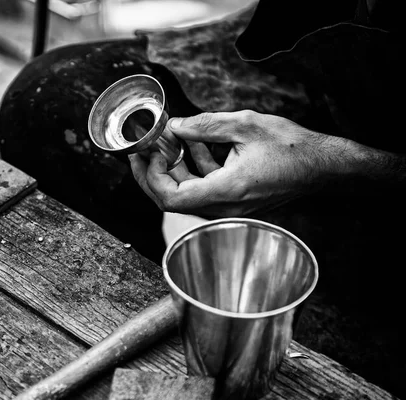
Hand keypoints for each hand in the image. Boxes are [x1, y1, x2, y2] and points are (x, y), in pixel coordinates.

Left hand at [129, 110, 348, 217]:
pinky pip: (204, 189)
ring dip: (174, 167)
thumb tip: (173, 127)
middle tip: (144, 147)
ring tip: (169, 139)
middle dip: (154, 171)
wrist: (323, 167)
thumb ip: (203, 125)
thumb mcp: (244, 125)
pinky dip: (194, 169)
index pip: (170, 198)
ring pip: (187, 193)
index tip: (146, 152)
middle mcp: (225, 206)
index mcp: (225, 191)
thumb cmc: (291, 148)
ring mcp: (230, 207)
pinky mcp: (235, 201)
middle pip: (173, 199)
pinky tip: (194, 144)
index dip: (150, 177)